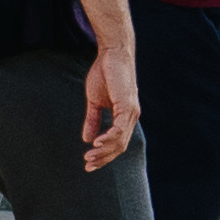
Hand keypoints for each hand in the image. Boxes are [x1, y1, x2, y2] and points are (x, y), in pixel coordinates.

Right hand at [81, 44, 141, 170]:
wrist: (112, 53)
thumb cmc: (105, 73)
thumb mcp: (95, 101)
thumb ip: (93, 120)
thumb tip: (87, 139)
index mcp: (126, 117)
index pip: (117, 143)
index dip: (104, 156)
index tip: (89, 165)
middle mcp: (132, 117)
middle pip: (119, 147)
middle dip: (103, 159)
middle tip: (88, 166)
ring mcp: (131, 112)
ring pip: (119, 141)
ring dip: (103, 151)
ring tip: (88, 157)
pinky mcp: (127, 105)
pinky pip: (119, 128)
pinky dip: (108, 138)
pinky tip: (96, 144)